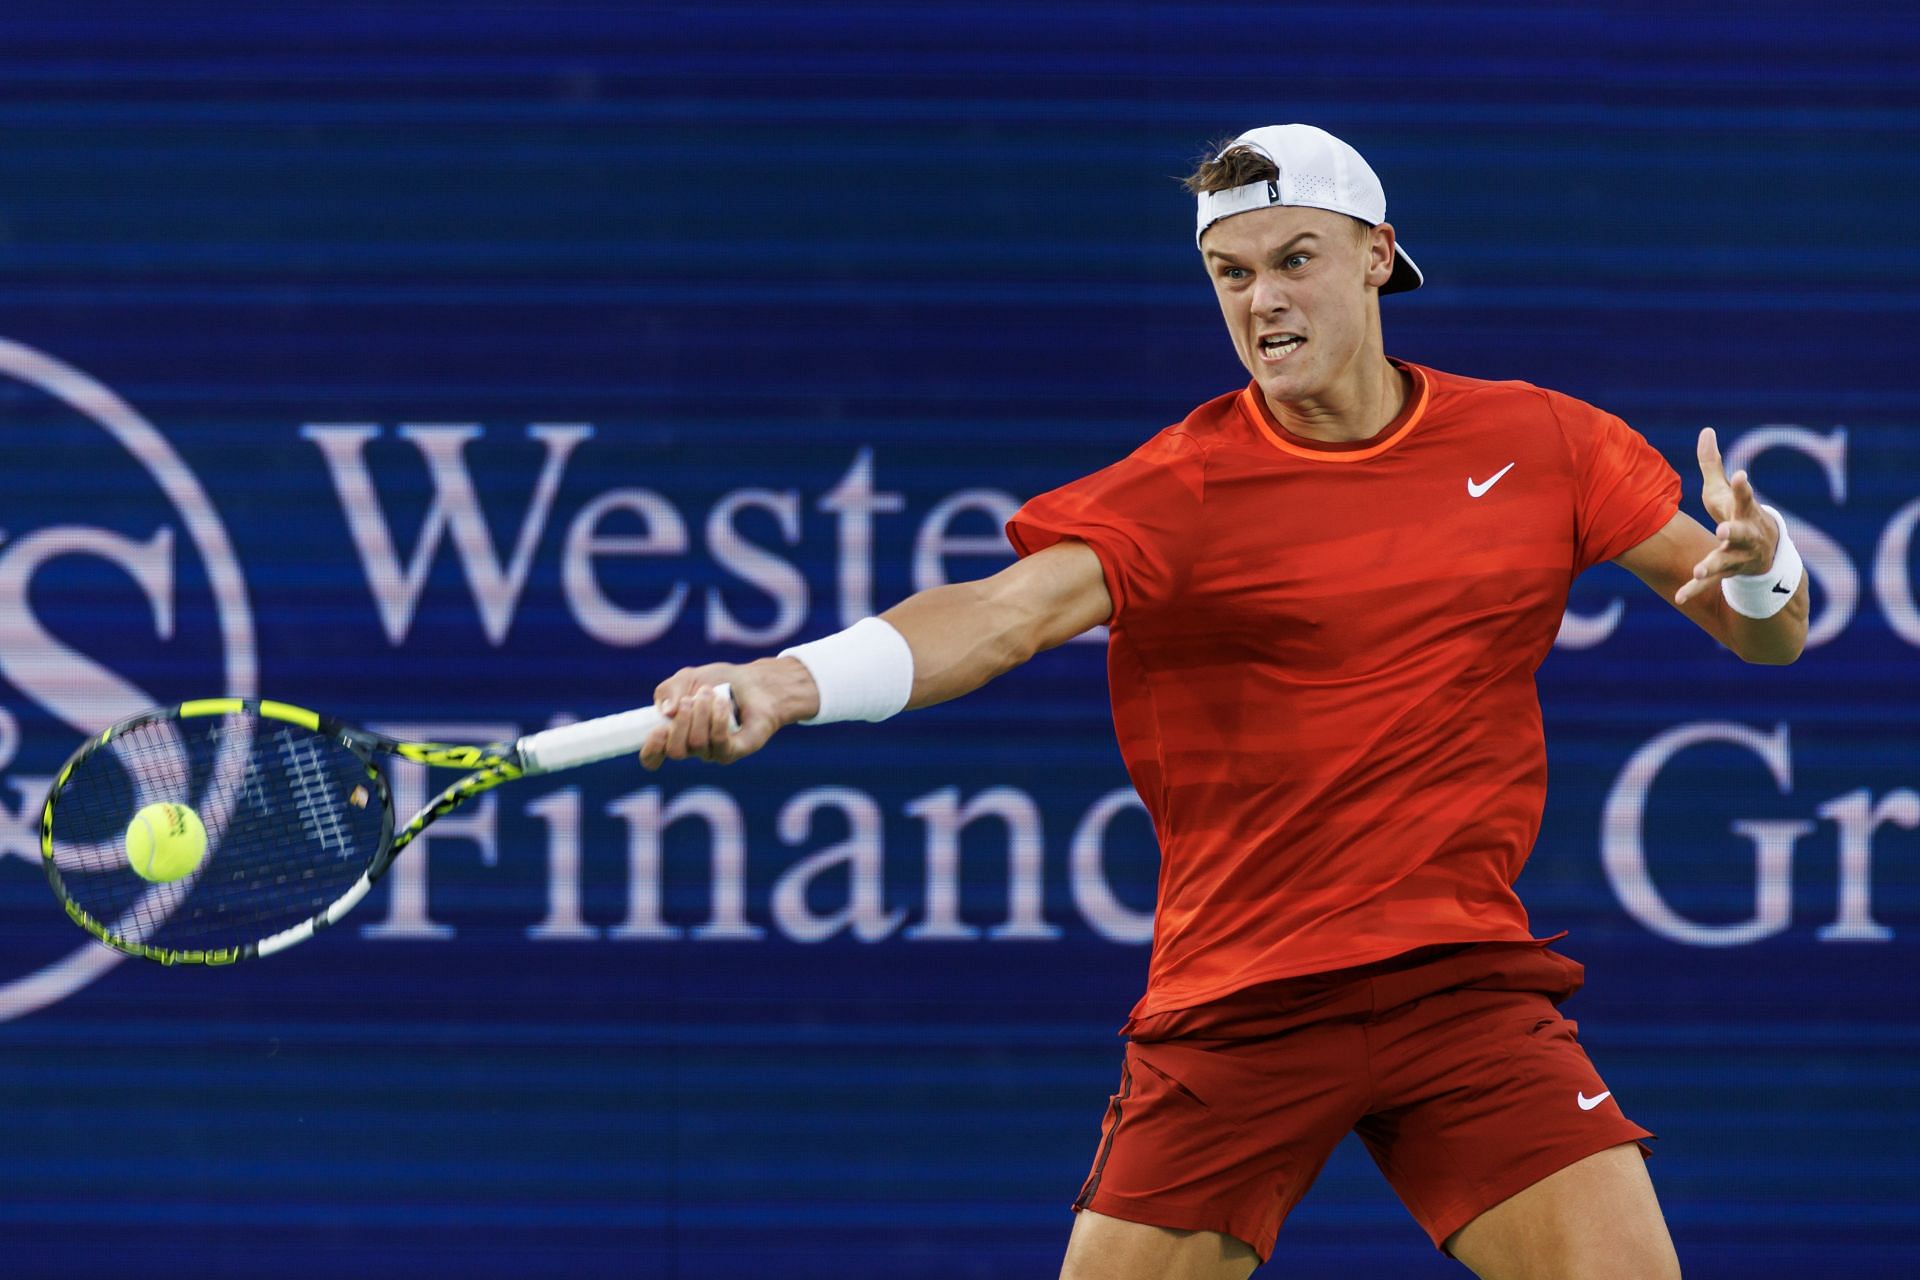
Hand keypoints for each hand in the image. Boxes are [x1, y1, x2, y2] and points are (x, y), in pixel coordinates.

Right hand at [637, 656, 816, 769]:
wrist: (755, 681)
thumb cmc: (720, 681)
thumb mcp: (686, 678)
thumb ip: (667, 691)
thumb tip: (666, 712)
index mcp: (675, 734)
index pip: (653, 757)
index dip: (651, 750)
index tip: (658, 730)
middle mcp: (692, 747)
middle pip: (675, 751)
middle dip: (681, 722)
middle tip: (691, 700)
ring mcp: (713, 751)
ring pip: (697, 744)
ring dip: (702, 714)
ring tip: (711, 694)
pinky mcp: (734, 751)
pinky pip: (720, 742)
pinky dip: (718, 719)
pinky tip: (724, 703)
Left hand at [1675, 427, 1779, 606]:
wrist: (1765, 553)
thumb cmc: (1737, 514)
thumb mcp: (1724, 491)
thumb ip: (1713, 464)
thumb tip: (1706, 431)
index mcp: (1745, 511)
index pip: (1745, 496)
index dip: (1743, 487)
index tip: (1741, 475)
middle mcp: (1746, 534)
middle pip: (1741, 532)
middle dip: (1734, 531)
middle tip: (1723, 529)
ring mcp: (1738, 556)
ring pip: (1726, 561)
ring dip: (1713, 565)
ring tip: (1699, 569)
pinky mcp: (1727, 573)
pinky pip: (1709, 583)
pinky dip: (1694, 589)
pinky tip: (1680, 597)